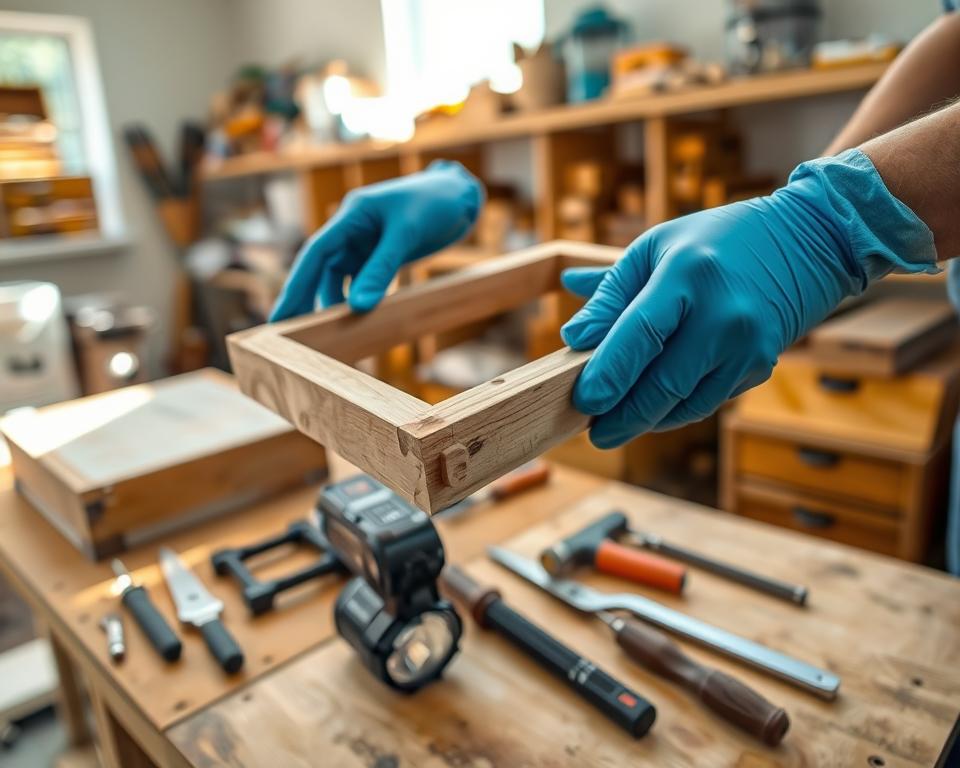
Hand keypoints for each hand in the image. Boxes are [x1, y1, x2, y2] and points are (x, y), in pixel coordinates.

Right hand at [270, 160, 482, 319]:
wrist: (460, 197)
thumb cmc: (434, 204)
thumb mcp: (406, 235)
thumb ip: (381, 269)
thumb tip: (357, 308)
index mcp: (352, 216)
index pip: (315, 253)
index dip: (296, 285)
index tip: (282, 314)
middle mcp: (351, 230)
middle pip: (319, 268)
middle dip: (303, 299)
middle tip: (284, 333)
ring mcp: (364, 243)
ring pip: (338, 278)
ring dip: (331, 303)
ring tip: (321, 334)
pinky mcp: (378, 255)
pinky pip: (359, 281)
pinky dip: (354, 299)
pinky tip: (351, 321)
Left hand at [561, 149, 936, 447]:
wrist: (805, 243)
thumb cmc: (713, 243)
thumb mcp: (655, 249)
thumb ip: (610, 294)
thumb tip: (573, 337)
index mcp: (689, 274)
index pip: (642, 333)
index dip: (610, 373)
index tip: (584, 401)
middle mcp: (723, 315)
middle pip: (663, 383)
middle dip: (622, 415)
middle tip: (593, 431)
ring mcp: (747, 347)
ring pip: (683, 404)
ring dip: (644, 420)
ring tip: (612, 424)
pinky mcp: (758, 368)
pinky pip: (704, 402)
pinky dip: (671, 411)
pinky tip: (648, 411)